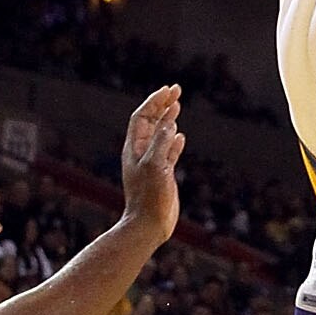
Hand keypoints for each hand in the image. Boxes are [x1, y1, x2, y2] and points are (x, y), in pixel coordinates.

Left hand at [119, 87, 184, 247]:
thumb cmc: (149, 197)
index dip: (154, 102)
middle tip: (177, 90)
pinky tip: (180, 136)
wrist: (149, 224)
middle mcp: (142, 153)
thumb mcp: (155, 165)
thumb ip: (161, 142)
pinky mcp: (163, 174)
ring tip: (177, 105)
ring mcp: (153, 163)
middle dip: (163, 105)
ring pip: (161, 135)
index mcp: (135, 148)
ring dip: (168, 119)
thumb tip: (169, 122)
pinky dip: (174, 141)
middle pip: (151, 122)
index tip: (168, 90)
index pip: (143, 117)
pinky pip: (168, 152)